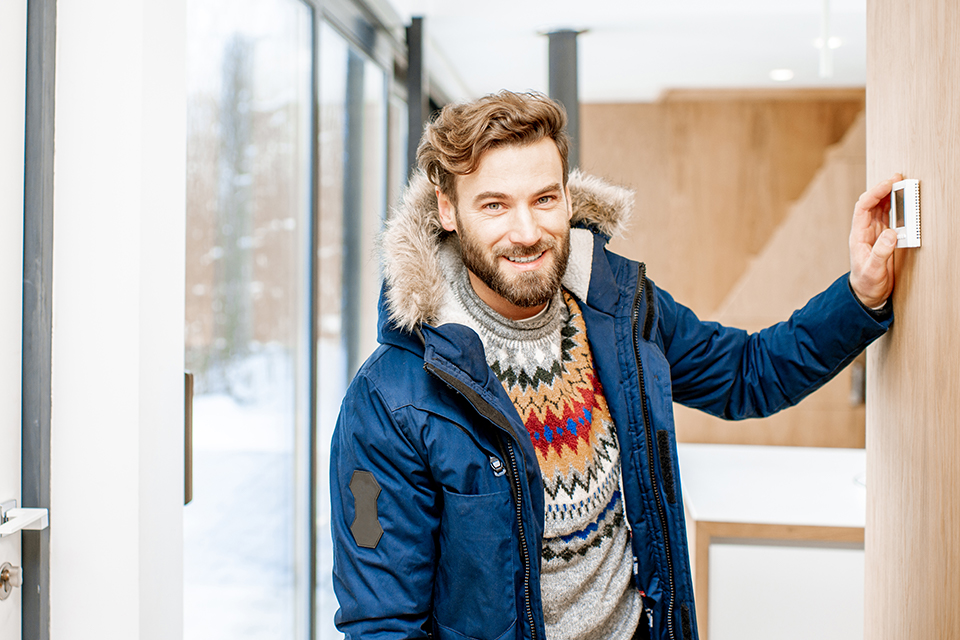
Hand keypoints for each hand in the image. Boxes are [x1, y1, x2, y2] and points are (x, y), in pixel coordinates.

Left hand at [849, 174, 900, 307]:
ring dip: (889, 196)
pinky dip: (896, 207)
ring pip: (880, 208)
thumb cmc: (866, 282)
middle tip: (897, 178)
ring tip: (901, 184)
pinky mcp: (884, 237)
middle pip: (872, 203)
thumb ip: (881, 252)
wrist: (867, 293)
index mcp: (858, 235)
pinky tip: (903, 200)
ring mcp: (875, 233)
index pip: (863, 207)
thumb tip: (891, 233)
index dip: (874, 193)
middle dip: (882, 189)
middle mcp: (865, 231)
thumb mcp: (873, 270)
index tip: (888, 184)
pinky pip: (889, 217)